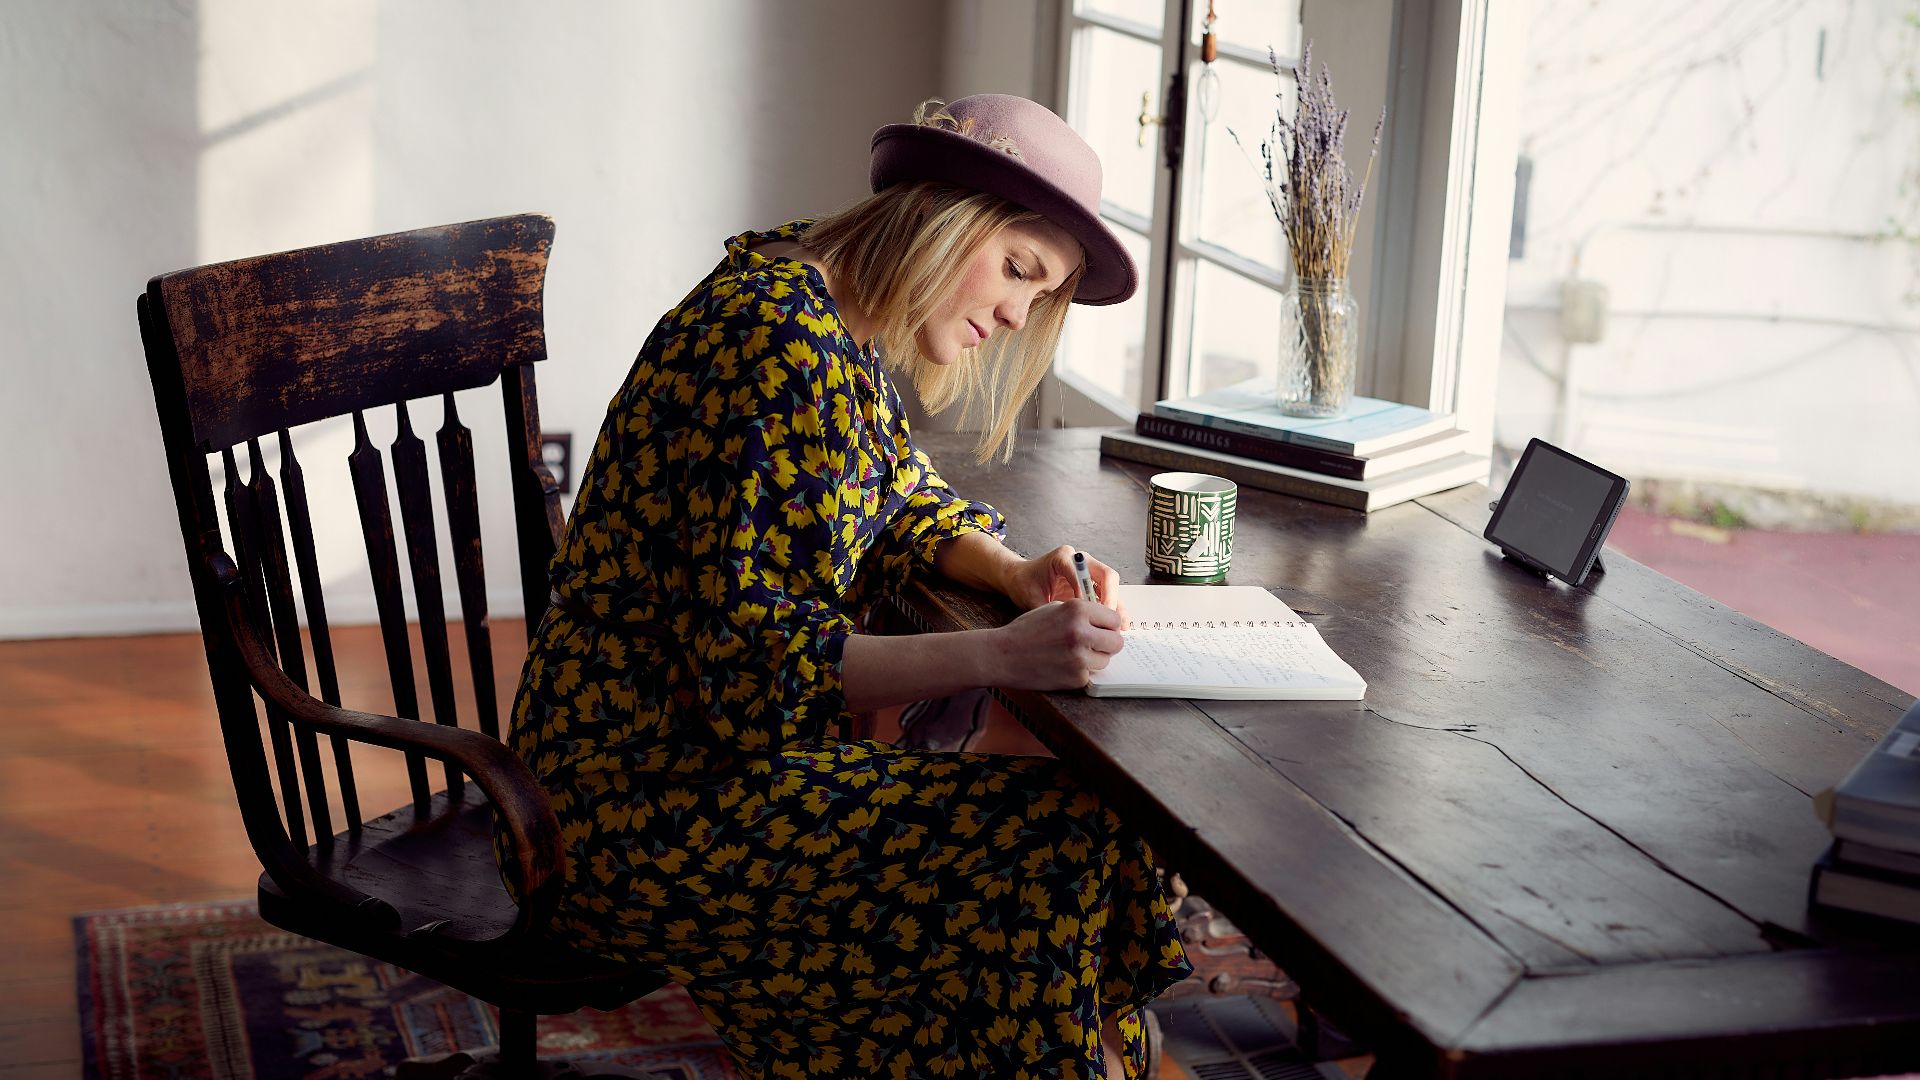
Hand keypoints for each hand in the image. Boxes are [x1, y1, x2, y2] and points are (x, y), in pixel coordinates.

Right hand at [982, 599, 1126, 690]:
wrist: (1002, 655)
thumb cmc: (1026, 630)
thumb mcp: (1053, 609)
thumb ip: (1081, 613)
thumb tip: (1105, 621)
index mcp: (1077, 610)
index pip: (1114, 619)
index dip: (1108, 626)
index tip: (1101, 630)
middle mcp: (1081, 632)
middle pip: (1117, 642)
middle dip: (1107, 644)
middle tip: (1093, 645)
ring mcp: (1080, 657)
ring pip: (1106, 660)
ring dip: (1094, 659)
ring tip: (1072, 655)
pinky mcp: (1076, 678)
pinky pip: (1090, 674)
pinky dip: (1080, 672)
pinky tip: (1062, 666)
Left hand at [1004, 544, 1127, 622]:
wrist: (1019, 578)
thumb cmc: (1024, 585)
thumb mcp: (1032, 599)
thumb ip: (1051, 611)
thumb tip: (1070, 629)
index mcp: (1063, 557)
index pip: (1084, 573)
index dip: (1088, 595)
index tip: (1087, 614)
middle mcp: (1080, 560)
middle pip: (1106, 575)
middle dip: (1110, 599)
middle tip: (1109, 621)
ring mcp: (1088, 570)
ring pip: (1110, 586)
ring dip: (1116, 606)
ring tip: (1120, 626)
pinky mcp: (1091, 582)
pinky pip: (1107, 594)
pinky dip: (1112, 609)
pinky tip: (1118, 625)